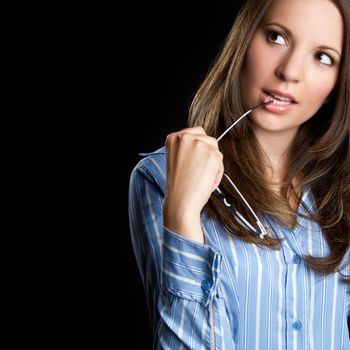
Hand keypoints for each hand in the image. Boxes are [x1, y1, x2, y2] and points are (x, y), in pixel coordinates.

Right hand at [163, 126, 223, 242]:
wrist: (180, 202)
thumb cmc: (179, 186)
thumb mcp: (177, 159)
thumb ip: (188, 148)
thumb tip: (205, 144)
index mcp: (173, 138)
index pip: (196, 132)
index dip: (200, 147)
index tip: (197, 159)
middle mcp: (185, 137)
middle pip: (209, 139)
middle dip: (208, 154)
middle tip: (199, 171)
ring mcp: (199, 145)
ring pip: (216, 150)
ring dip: (213, 164)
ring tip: (201, 178)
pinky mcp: (212, 155)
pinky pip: (221, 162)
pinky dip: (217, 173)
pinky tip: (206, 181)